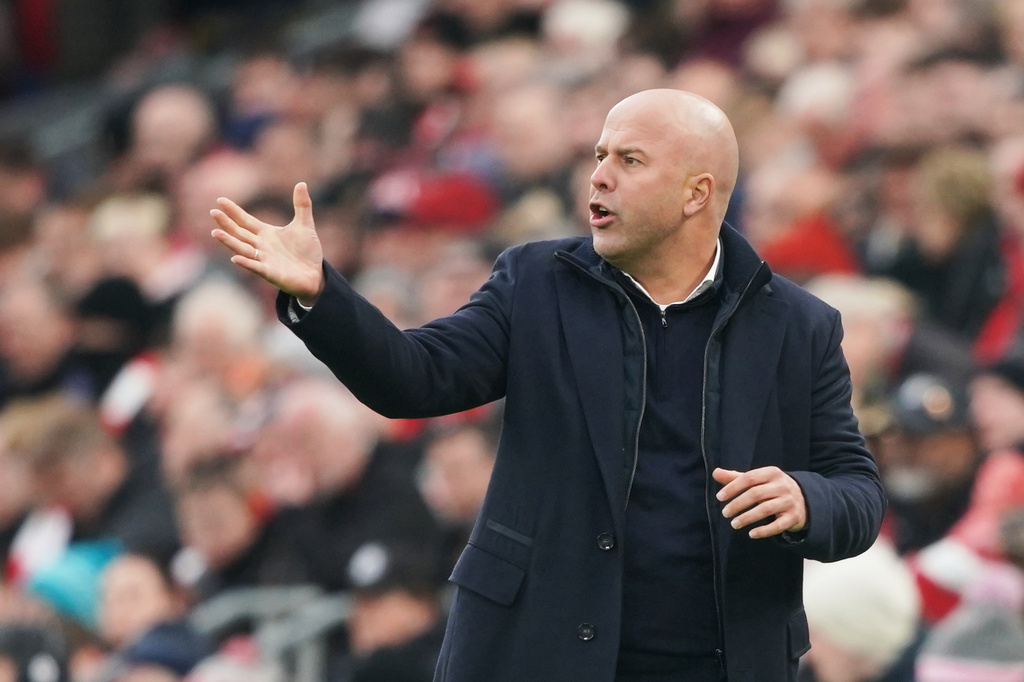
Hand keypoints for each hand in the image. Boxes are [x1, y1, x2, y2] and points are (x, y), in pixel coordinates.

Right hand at [210, 182, 324, 304]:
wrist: (315, 275)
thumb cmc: (307, 252)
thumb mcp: (305, 225)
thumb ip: (302, 205)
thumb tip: (302, 183)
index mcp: (266, 233)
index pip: (246, 220)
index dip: (234, 211)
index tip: (220, 200)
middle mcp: (261, 246)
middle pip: (239, 233)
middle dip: (226, 224)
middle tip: (213, 212)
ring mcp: (263, 260)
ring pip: (242, 249)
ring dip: (229, 242)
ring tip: (215, 233)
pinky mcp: (270, 273)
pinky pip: (256, 267)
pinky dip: (246, 263)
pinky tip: (235, 258)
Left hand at [712, 466, 806, 538]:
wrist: (804, 499)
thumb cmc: (772, 488)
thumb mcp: (757, 480)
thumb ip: (736, 477)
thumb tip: (715, 473)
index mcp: (772, 473)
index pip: (749, 478)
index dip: (733, 487)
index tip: (719, 497)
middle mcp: (782, 486)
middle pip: (756, 494)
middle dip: (738, 504)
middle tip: (725, 513)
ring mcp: (790, 501)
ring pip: (766, 509)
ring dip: (747, 517)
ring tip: (734, 524)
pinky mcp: (794, 517)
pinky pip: (778, 525)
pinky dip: (764, 531)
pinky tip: (751, 534)